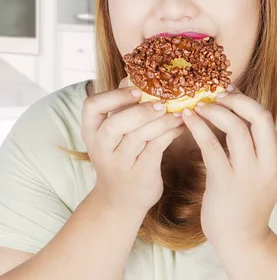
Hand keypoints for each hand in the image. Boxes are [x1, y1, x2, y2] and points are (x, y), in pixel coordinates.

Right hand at [81, 76, 184, 217]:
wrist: (119, 202)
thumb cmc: (120, 158)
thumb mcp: (112, 136)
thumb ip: (121, 110)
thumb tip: (136, 77)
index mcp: (91, 133)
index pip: (91, 107)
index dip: (113, 96)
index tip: (135, 90)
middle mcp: (101, 148)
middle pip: (114, 125)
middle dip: (138, 111)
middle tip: (160, 102)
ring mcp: (119, 164)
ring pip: (138, 137)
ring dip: (161, 121)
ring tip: (178, 111)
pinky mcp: (140, 174)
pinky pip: (156, 149)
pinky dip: (170, 134)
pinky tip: (181, 126)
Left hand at [181, 87, 276, 254]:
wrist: (242, 241)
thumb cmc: (245, 203)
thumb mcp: (258, 173)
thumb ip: (253, 147)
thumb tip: (232, 114)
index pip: (265, 118)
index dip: (244, 100)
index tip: (226, 92)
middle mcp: (270, 163)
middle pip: (259, 116)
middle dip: (236, 99)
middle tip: (215, 93)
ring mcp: (250, 174)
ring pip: (236, 127)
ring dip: (214, 111)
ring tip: (197, 105)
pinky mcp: (226, 182)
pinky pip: (211, 146)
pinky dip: (198, 127)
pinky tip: (187, 119)